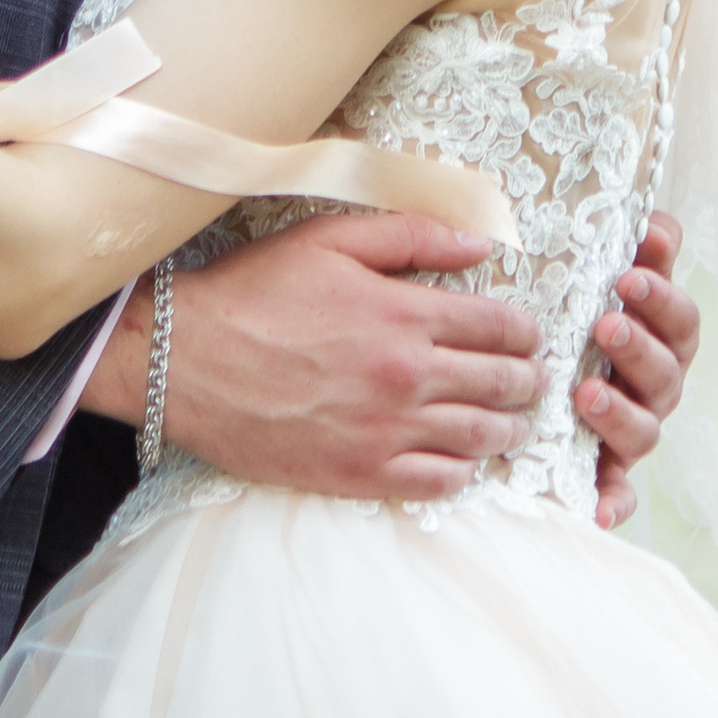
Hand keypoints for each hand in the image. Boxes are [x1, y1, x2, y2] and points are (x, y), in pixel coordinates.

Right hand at [85, 209, 543, 503]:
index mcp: (404, 314)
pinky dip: (463, 472)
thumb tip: (477, 244)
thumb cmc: (253, 293)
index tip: (528, 334)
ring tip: (513, 423)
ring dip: (508, 429)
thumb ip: (410, 235)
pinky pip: (438, 483)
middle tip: (534, 380)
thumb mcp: (329, 239)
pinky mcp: (359, 474)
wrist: (184, 361)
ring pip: (480, 437)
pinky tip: (463, 460)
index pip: (498, 326)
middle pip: (500, 384)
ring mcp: (385, 431)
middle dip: (527, 380)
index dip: (524, 330)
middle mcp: (406, 377)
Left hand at [579, 210, 699, 531]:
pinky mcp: (608, 472)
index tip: (631, 271)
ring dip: (620, 412)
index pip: (678, 316)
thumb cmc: (577, 312)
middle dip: (639, 347)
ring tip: (585, 392)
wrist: (540, 373)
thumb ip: (632, 248)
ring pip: (644, 429)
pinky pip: (619, 493)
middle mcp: (654, 385)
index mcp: (659, 336)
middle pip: (665, 372)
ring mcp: (633, 429)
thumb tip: (654, 222)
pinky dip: (613, 502)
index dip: (662, 295)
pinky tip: (597, 509)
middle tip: (606, 324)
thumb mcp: (598, 274)